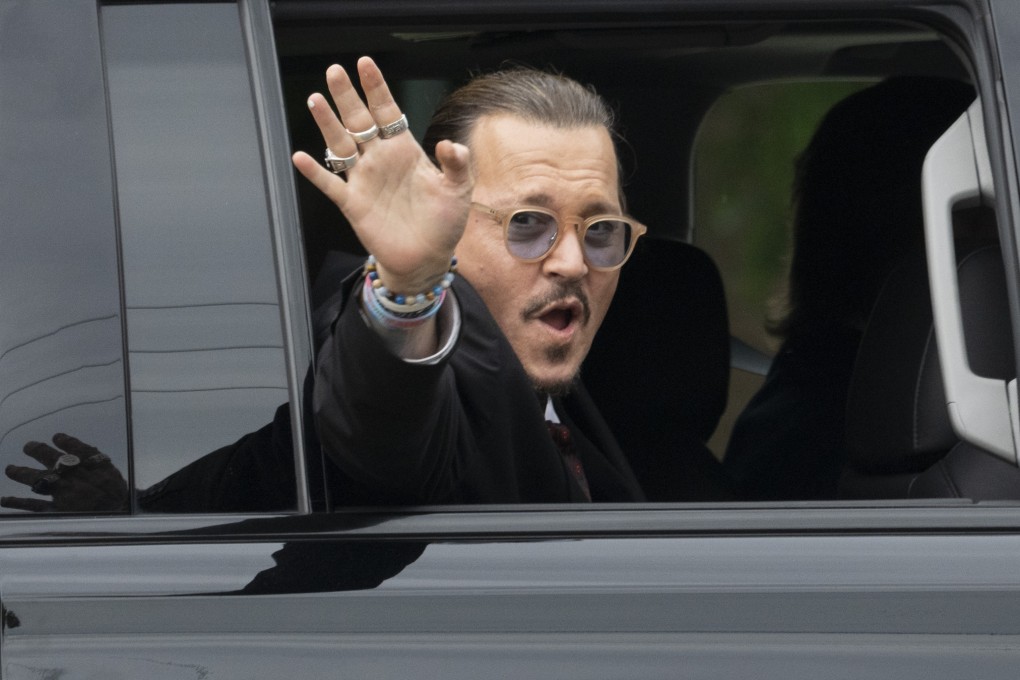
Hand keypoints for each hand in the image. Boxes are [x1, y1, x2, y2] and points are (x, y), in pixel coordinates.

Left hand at [1, 434, 127, 511]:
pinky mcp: (56, 509)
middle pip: (51, 458)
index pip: (75, 447)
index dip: (65, 440)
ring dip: (20, 472)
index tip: (57, 436)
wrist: (116, 517)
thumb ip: (96, 460)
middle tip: (28, 446)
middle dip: (37, 450)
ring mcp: (63, 492)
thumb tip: (74, 446)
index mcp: (91, 465)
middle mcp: (74, 475)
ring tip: (9, 469)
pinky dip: (17, 502)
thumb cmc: (116, 496)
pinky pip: (33, 505)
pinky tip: (4, 500)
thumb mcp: (112, 473)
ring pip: (37, 479)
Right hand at [291, 56, 473, 294]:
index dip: (376, 88)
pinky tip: (300, 157)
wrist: (427, 258)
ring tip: (316, 100)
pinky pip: (330, 184)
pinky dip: (315, 172)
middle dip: (347, 96)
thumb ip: (457, 164)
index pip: (387, 112)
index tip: (365, 63)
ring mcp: (364, 180)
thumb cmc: (444, 222)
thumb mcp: (458, 190)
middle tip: (335, 71)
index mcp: (405, 150)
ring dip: (328, 124)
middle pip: (359, 121)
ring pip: (340, 145)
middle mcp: (380, 160)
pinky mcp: (353, 204)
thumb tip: (450, 145)